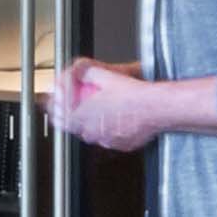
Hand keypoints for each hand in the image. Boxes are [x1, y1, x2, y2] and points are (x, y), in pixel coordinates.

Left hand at [50, 60, 164, 156]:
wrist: (155, 108)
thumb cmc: (133, 94)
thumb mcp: (107, 76)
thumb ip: (87, 73)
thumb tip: (78, 70)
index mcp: (86, 115)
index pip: (65, 120)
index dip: (60, 116)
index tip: (60, 112)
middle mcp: (95, 131)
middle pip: (78, 130)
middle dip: (76, 122)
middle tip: (79, 112)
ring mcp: (108, 140)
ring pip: (94, 137)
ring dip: (93, 128)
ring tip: (100, 116)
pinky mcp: (121, 145)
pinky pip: (110, 141)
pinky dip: (110, 133)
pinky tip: (116, 123)